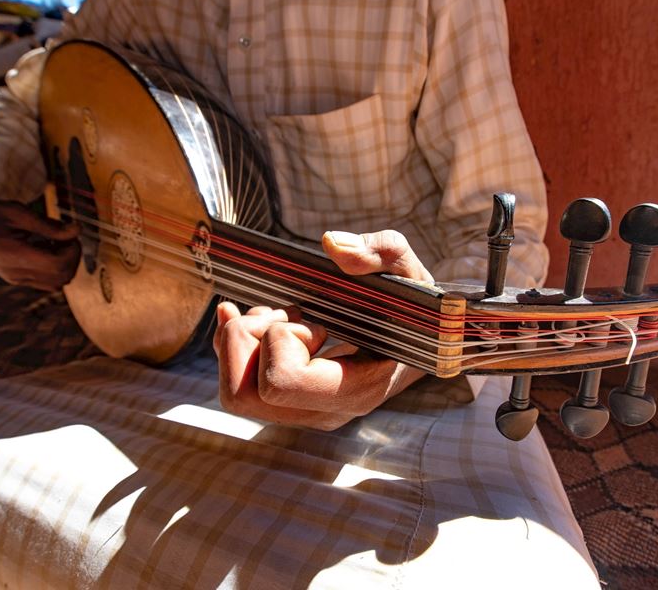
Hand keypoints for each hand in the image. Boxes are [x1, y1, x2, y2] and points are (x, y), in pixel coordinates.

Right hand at [0, 197, 79, 290]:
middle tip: (65, 237)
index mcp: (14, 255)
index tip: (69, 234)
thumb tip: (77, 231)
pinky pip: (46, 282)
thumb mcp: (18, 212)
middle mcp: (15, 273)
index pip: (59, 265)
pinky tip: (46, 248)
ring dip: (65, 264)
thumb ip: (48, 225)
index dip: (72, 251)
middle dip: (72, 257)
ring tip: (55, 242)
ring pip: (56, 284)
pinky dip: (55, 269)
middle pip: (61, 277)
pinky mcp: (16, 279)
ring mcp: (15, 279)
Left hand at [213, 230, 432, 429]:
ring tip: (276, 316)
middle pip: (242, 395)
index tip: (312, 319)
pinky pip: (235, 388)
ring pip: (233, 395)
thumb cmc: (417, 311)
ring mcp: (303, 412)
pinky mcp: (288, 404)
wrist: (425, 345)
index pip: (281, 381)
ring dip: (240, 344)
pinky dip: (233, 345)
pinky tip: (249, 317)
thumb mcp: (410, 274)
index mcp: (355, 388)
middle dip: (248, 341)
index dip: (281, 339)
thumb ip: (381, 252)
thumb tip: (332, 244)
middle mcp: (324, 411)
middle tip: (284, 314)